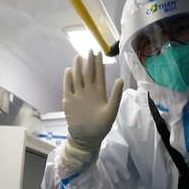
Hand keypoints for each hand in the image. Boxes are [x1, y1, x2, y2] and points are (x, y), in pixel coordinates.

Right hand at [61, 51, 123, 169]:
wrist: (88, 139)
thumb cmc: (101, 127)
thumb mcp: (112, 110)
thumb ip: (115, 95)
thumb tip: (120, 79)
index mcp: (99, 93)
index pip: (98, 75)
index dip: (99, 64)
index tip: (99, 53)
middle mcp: (88, 91)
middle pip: (88, 74)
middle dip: (89, 62)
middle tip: (90, 50)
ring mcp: (78, 95)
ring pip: (77, 78)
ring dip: (78, 68)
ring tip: (78, 57)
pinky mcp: (69, 101)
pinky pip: (67, 87)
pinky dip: (68, 79)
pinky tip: (69, 71)